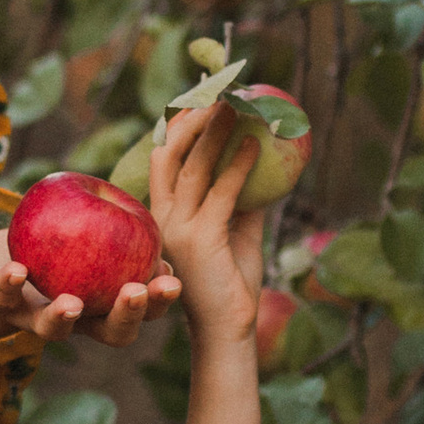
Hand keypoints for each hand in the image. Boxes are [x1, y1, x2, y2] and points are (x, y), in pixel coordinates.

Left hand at [0, 225, 180, 350]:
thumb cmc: (55, 238)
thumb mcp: (91, 228)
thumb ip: (118, 223)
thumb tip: (146, 215)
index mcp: (105, 304)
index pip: (142, 310)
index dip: (159, 301)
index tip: (169, 280)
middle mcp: (76, 320)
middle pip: (108, 332)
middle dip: (126, 316)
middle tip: (136, 292)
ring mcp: (35, 317)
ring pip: (53, 330)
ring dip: (64, 317)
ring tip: (72, 303)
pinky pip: (3, 297)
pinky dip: (9, 284)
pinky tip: (17, 270)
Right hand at [146, 100, 264, 352]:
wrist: (228, 331)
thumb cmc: (231, 286)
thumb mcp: (237, 235)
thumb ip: (242, 202)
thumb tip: (261, 167)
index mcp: (162, 218)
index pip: (163, 162)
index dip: (178, 128)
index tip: (199, 99)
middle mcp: (162, 220)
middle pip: (171, 155)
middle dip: (193, 119)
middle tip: (218, 92)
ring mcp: (178, 229)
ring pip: (194, 168)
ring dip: (217, 132)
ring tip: (238, 106)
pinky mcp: (201, 239)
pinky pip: (222, 192)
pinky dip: (240, 165)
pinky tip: (256, 145)